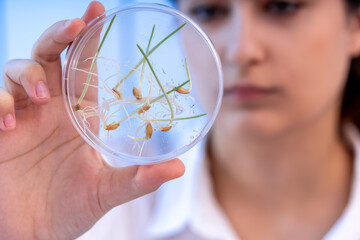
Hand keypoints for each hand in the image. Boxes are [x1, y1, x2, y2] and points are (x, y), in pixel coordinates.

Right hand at [0, 2, 184, 239]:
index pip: (85, 67)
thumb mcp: (106, 192)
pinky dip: (1, 103)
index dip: (90, 38)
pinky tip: (13, 123)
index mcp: (80, 116)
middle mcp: (51, 110)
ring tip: (43, 94)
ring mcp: (23, 117)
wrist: (31, 236)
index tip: (98, 11)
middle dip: (59, 35)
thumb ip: (138, 180)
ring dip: (29, 72)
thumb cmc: (68, 211)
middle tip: (74, 26)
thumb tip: (178, 169)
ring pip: (19, 69)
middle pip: (51, 55)